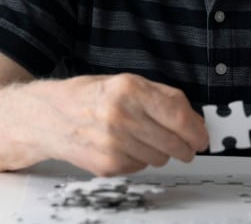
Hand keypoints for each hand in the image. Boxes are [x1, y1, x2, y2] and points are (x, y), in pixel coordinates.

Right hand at [35, 73, 208, 176]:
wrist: (48, 117)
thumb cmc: (87, 97)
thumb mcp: (124, 82)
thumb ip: (162, 97)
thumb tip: (194, 121)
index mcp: (129, 89)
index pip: (178, 116)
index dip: (197, 130)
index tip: (202, 137)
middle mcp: (121, 116)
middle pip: (174, 142)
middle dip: (185, 146)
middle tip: (185, 145)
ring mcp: (114, 144)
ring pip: (160, 158)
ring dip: (159, 151)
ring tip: (140, 137)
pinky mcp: (108, 165)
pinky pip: (141, 167)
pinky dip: (138, 159)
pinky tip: (123, 146)